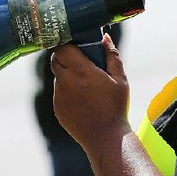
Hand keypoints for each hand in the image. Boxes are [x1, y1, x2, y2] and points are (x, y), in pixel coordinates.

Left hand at [51, 34, 130, 148]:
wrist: (106, 137)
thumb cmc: (116, 107)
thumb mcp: (120, 79)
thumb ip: (112, 56)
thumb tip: (105, 38)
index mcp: (81, 71)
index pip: (63, 48)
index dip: (68, 44)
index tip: (77, 46)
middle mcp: (66, 82)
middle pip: (55, 59)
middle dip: (65, 56)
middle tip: (79, 60)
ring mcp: (59, 96)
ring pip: (57, 76)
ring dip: (66, 73)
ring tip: (84, 82)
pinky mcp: (57, 108)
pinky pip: (59, 92)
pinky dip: (67, 90)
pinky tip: (82, 98)